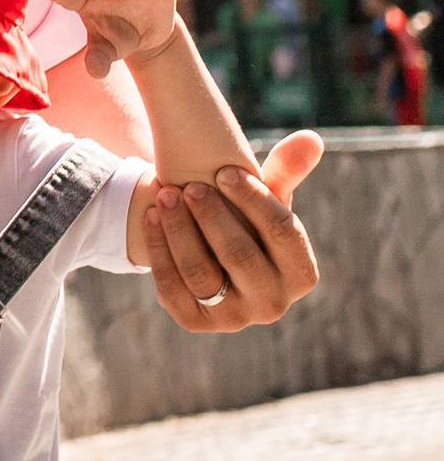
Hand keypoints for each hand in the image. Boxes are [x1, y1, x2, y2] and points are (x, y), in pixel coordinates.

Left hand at [147, 131, 321, 330]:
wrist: (206, 252)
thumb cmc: (245, 220)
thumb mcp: (266, 198)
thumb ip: (286, 171)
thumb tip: (310, 138)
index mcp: (301, 274)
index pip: (283, 233)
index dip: (254, 200)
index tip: (225, 172)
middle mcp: (274, 304)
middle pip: (241, 256)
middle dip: (212, 217)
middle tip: (189, 186)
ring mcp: (234, 318)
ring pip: (202, 273)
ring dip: (180, 230)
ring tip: (165, 195)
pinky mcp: (195, 322)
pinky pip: (172, 287)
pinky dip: (158, 249)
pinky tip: (150, 216)